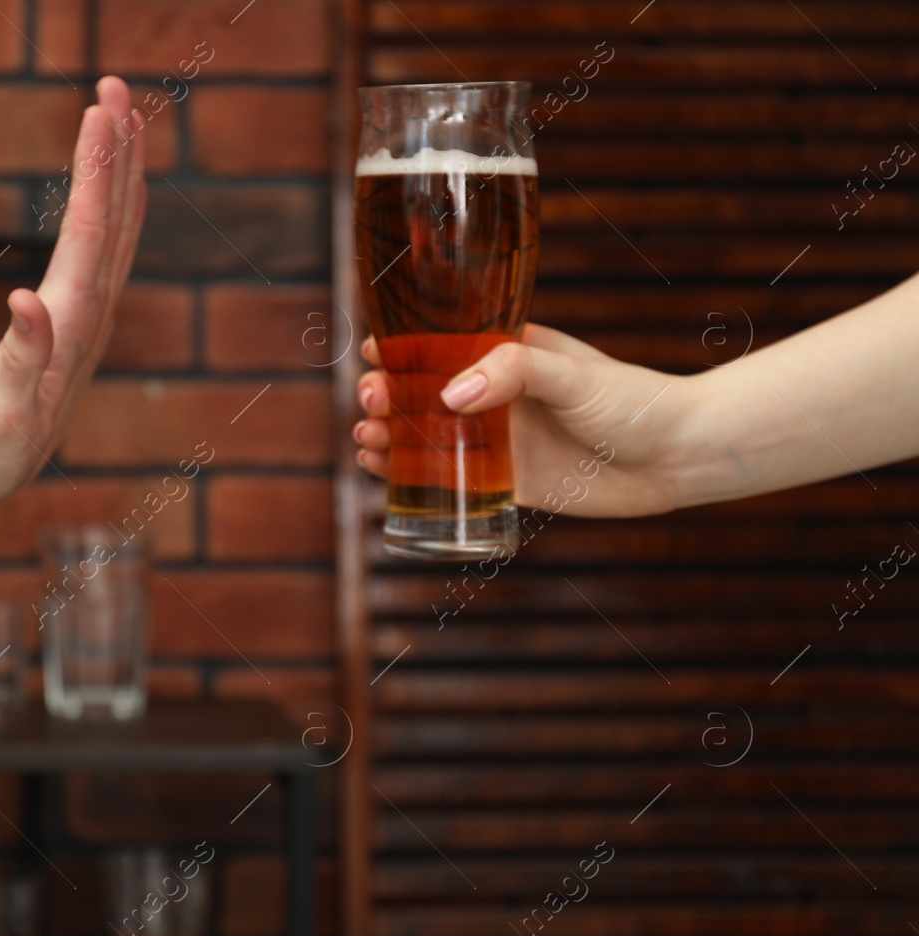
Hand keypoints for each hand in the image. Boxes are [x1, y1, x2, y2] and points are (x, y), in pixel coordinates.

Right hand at [0, 74, 146, 499]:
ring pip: (113, 230)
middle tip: (113, 85)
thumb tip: (28, 299)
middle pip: (112, 220)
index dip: (96, 171)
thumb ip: (20, 357)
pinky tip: (114, 185)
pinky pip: (103, 249)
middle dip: (117, 151)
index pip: (90, 234)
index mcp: (72, 326)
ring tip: (122, 115)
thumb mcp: (2, 412)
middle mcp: (91, 314)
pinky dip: (111, 206)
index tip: (98, 113)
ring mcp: (89, 316)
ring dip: (119, 171)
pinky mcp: (78, 321)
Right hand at [354, 323, 692, 517]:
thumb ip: (511, 374)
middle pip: (424, 391)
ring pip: (427, 434)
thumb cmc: (633, 402)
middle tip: (371, 402)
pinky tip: (384, 470)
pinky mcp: (508, 482)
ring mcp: (500, 439)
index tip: (374, 352)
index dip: (401, 347)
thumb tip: (449, 395)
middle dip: (387, 394)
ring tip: (367, 438)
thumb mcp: (570, 374)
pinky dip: (411, 474)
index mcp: (510, 353)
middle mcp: (498, 395)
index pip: (442, 343)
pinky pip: (449, 478)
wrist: (677, 458)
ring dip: (390, 434)